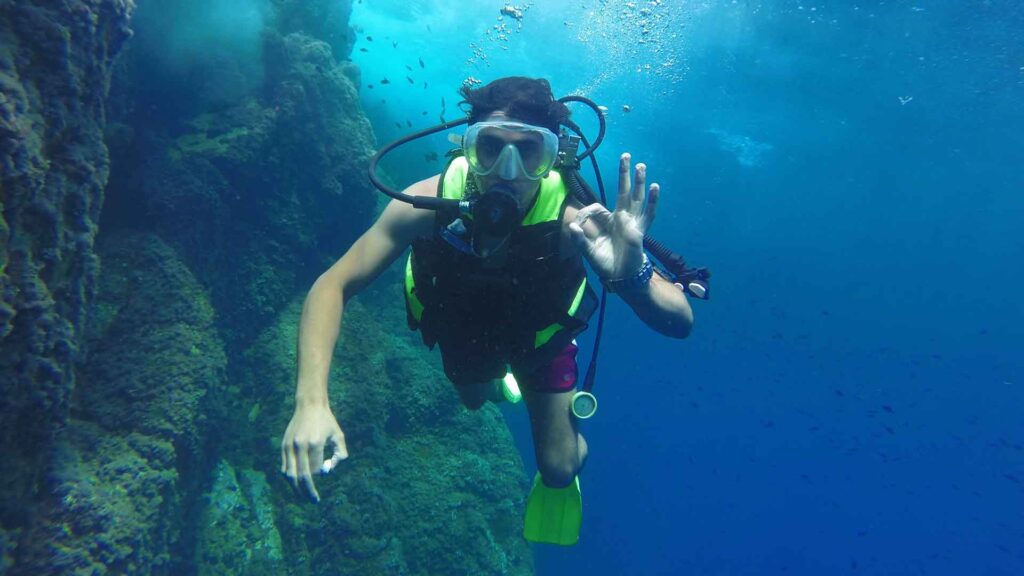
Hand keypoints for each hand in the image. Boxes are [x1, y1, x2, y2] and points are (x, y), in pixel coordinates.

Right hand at [281, 403, 347, 502]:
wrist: (309, 406)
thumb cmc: (327, 422)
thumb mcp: (339, 436)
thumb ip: (339, 455)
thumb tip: (328, 472)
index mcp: (315, 443)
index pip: (315, 471)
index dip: (319, 477)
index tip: (323, 476)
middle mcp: (300, 446)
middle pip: (301, 476)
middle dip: (307, 491)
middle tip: (313, 501)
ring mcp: (289, 446)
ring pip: (289, 474)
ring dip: (296, 488)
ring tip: (303, 496)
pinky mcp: (283, 446)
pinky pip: (284, 467)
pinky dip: (289, 478)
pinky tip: (296, 484)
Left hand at [569, 153, 658, 279]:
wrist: (622, 277)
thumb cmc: (607, 263)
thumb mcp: (589, 251)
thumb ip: (580, 239)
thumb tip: (571, 226)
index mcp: (607, 221)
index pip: (597, 207)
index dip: (586, 212)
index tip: (577, 224)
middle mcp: (621, 218)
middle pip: (623, 192)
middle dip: (624, 174)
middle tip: (626, 155)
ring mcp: (632, 223)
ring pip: (636, 198)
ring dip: (638, 182)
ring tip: (641, 165)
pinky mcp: (639, 231)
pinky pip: (648, 214)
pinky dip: (652, 202)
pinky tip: (655, 187)